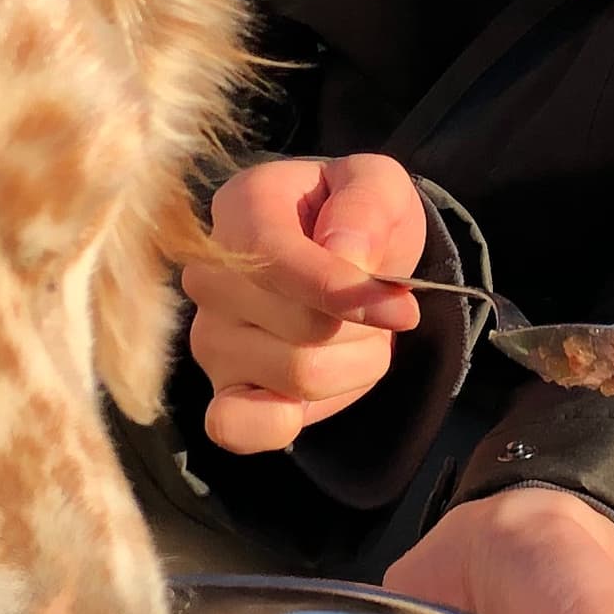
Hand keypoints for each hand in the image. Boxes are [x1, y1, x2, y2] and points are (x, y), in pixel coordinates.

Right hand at [182, 154, 428, 453]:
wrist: (345, 263)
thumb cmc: (357, 219)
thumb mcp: (380, 186)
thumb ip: (367, 204)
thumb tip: (345, 254)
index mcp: (242, 208)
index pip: (277, 261)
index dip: (346, 293)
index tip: (404, 310)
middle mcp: (210, 276)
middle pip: (304, 328)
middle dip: (366, 330)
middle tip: (377, 314)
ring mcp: (209, 337)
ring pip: (300, 377)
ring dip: (353, 366)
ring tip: (352, 339)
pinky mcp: (220, 391)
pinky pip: (236, 427)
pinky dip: (280, 423)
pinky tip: (305, 401)